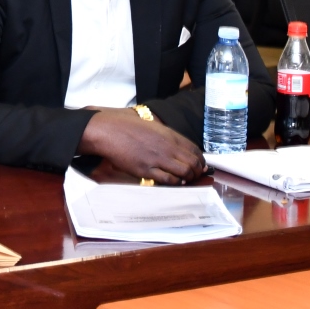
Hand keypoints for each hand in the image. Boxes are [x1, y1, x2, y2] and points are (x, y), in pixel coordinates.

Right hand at [78, 108, 204, 183]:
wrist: (109, 130)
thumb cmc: (127, 126)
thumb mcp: (151, 125)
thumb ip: (165, 135)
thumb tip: (175, 145)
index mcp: (169, 134)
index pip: (194, 149)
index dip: (200, 159)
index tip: (201, 165)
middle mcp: (167, 146)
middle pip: (192, 162)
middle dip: (197, 171)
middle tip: (195, 175)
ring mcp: (157, 159)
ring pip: (184, 172)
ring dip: (188, 178)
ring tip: (186, 180)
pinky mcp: (146, 170)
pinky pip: (168, 180)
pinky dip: (175, 183)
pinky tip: (174, 182)